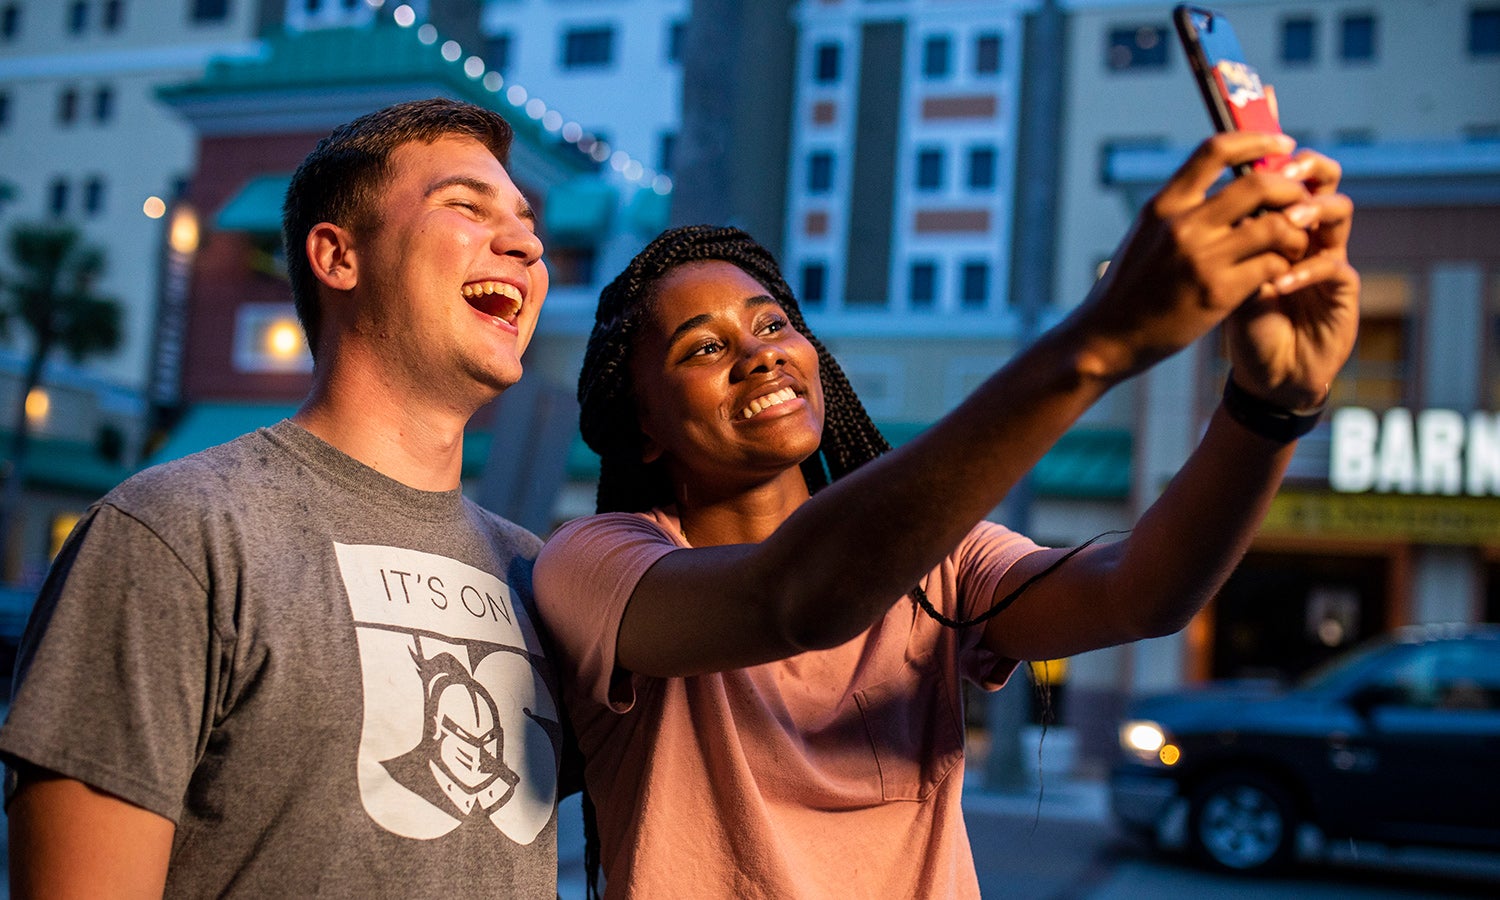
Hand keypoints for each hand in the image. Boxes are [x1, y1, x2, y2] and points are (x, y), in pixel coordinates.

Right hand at [1068, 132, 1340, 384]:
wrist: (1107, 337)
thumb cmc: (1130, 287)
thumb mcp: (1147, 234)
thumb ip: (1182, 208)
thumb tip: (1225, 179)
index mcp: (1163, 205)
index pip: (1215, 150)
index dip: (1257, 140)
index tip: (1282, 144)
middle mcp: (1182, 225)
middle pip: (1258, 184)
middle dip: (1291, 188)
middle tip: (1302, 200)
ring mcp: (1201, 260)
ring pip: (1275, 225)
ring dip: (1295, 231)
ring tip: (1294, 242)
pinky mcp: (1218, 293)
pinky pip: (1271, 265)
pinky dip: (1283, 264)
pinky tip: (1279, 271)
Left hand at [1225, 151, 1358, 410]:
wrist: (1267, 373)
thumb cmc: (1241, 323)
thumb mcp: (1222, 278)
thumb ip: (1222, 243)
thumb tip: (1204, 202)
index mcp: (1278, 223)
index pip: (1285, 174)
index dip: (1277, 155)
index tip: (1258, 145)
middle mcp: (1309, 232)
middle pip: (1324, 178)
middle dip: (1305, 169)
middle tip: (1284, 173)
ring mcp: (1329, 256)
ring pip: (1339, 211)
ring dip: (1311, 211)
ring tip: (1287, 223)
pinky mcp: (1342, 289)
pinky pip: (1333, 266)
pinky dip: (1304, 270)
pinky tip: (1278, 283)